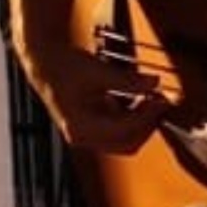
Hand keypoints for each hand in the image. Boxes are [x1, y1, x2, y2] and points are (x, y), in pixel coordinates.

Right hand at [24, 36, 178, 154]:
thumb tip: (154, 83)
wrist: (45, 62)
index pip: (125, 130)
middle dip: (147, 124)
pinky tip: (139, 100)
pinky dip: (133, 118)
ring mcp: (88, 135)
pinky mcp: (93, 128)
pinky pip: (120, 131)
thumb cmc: (64, 66)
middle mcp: (83, 137)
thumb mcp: (97, 71)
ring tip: (152, 98)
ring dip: (142, 122)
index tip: (162, 100)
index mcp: (81, 127)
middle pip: (128, 144)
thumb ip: (127, 80)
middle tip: (161, 102)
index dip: (148, 116)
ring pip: (126, 140)